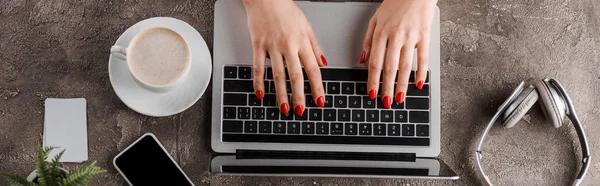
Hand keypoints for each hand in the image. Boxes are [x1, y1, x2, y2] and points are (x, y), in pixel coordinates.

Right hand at [243, 0, 326, 115]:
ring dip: (281, 93)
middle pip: (296, 75)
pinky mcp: (257, 45)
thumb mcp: (306, 26)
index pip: (312, 69)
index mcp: (302, 42)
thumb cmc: (286, 9)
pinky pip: (258, 67)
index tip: (320, 100)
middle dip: (299, 95)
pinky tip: (261, 93)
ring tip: (284, 107)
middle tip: (301, 110)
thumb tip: (324, 63)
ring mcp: (272, 46)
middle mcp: (288, 45)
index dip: (317, 86)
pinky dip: (259, 82)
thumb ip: (315, 46)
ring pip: (277, 74)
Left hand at [362, 0, 436, 107]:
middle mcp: (395, 36)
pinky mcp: (425, 35)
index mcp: (381, 32)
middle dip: (386, 87)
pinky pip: (423, 57)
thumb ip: (368, 40)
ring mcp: (411, 36)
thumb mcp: (375, 19)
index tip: (371, 92)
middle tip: (385, 102)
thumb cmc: (395, 3)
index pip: (375, 62)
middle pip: (389, 67)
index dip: (372, 79)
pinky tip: (418, 84)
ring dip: (402, 85)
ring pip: (405, 66)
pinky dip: (421, 72)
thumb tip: (362, 60)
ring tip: (399, 98)